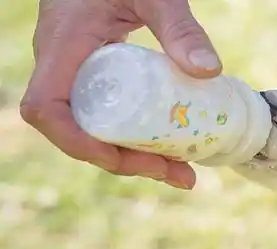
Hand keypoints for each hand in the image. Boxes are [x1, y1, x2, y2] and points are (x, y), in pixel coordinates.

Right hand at [20, 0, 222, 189]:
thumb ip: (180, 27)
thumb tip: (210, 71)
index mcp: (63, 47)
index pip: (46, 109)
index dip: (78, 142)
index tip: (124, 156)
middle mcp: (60, 65)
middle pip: (77, 131)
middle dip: (125, 160)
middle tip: (179, 173)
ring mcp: (73, 71)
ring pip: (93, 127)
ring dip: (133, 155)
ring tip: (182, 171)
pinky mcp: (91, 72)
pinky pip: (105, 112)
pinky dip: (133, 134)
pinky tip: (169, 144)